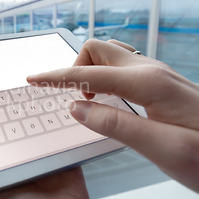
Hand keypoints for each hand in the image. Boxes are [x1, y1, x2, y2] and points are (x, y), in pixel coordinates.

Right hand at [27, 39, 198, 198]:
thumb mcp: (164, 150)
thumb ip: (116, 125)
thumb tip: (77, 107)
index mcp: (149, 84)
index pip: (88, 73)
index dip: (56, 77)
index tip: (34, 79)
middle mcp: (153, 72)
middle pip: (98, 49)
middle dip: (74, 67)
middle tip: (65, 96)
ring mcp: (161, 76)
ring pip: (111, 57)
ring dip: (90, 71)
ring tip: (86, 100)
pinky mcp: (164, 86)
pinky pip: (124, 69)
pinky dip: (105, 78)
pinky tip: (108, 100)